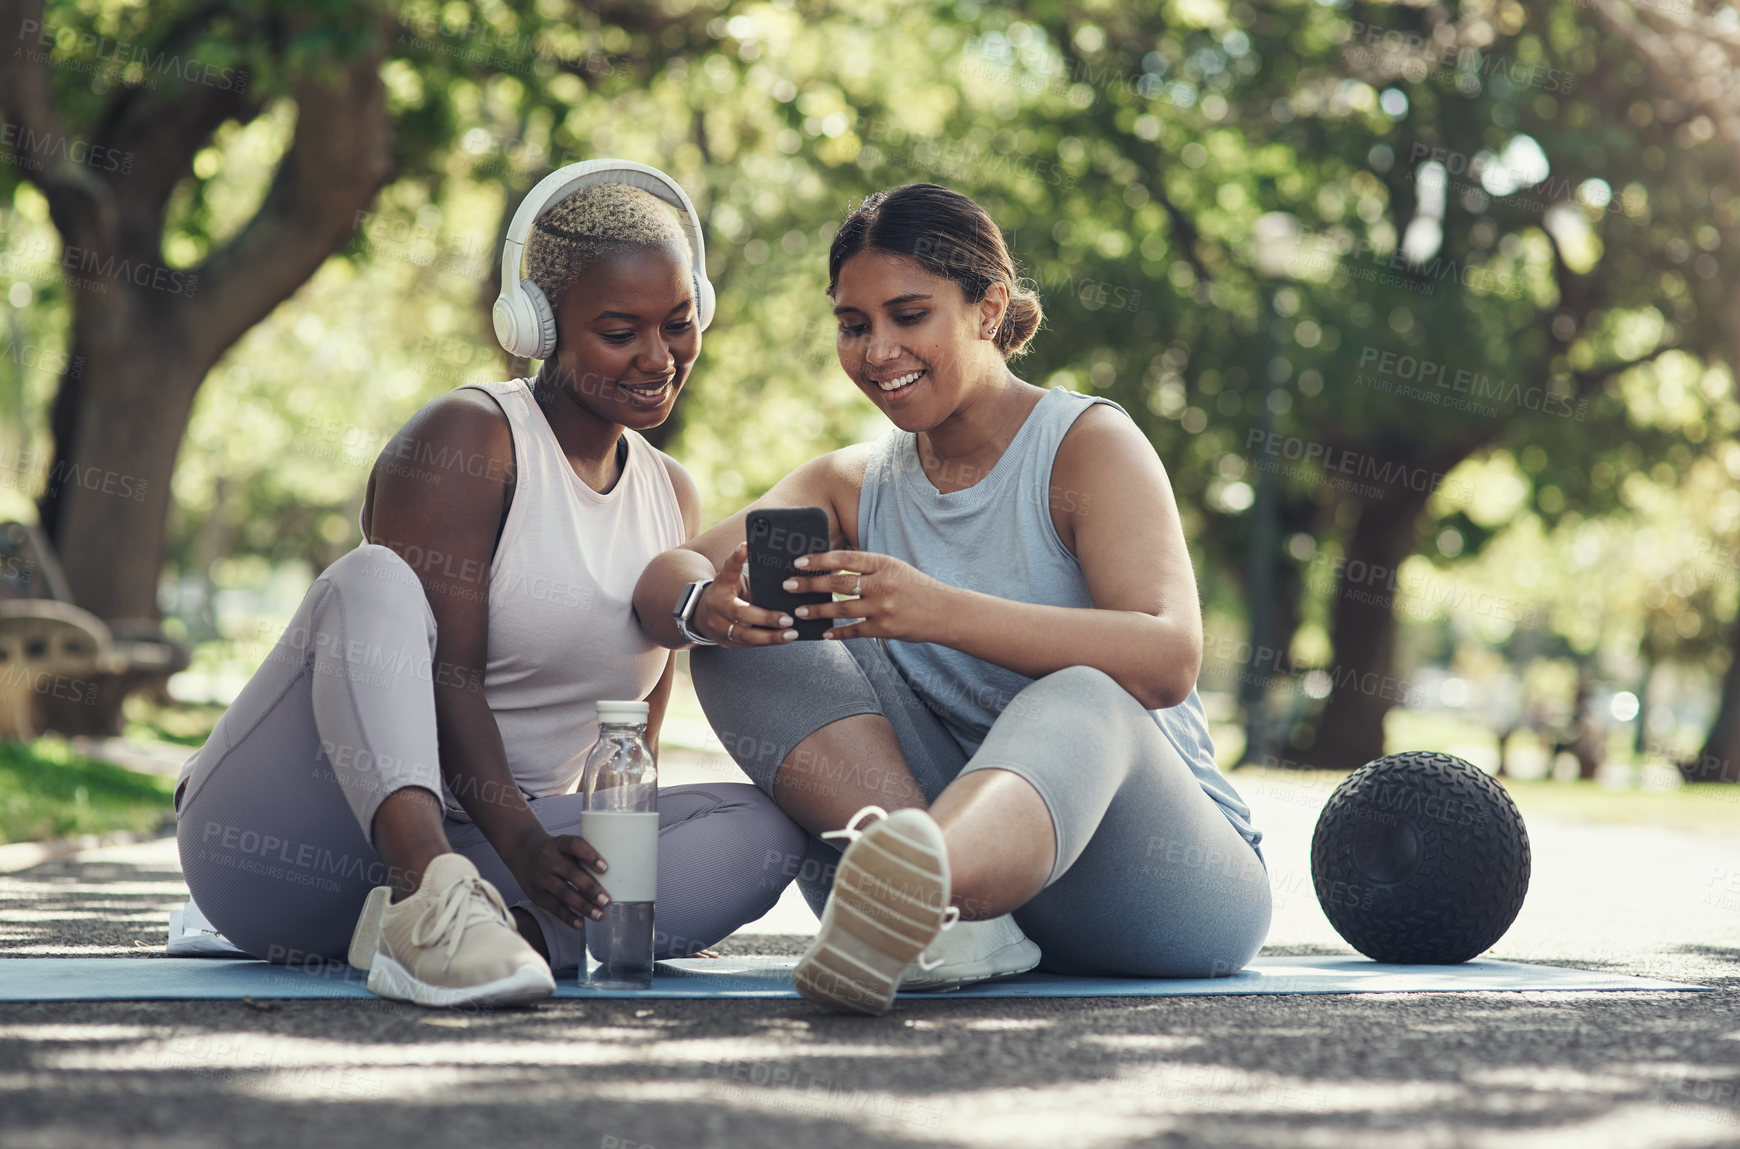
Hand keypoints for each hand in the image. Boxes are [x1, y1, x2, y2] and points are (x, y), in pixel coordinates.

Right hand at [505, 828, 611, 929]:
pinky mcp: (537, 895)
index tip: (605, 868)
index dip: (590, 855)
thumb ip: (583, 856)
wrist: (522, 852)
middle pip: (571, 873)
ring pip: (563, 893)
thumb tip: (614, 874)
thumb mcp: (565, 845)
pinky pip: (554, 907)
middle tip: (606, 900)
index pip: (574, 845)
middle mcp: (548, 859)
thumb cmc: (555, 850)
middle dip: (590, 888)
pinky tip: (580, 923)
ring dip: (583, 906)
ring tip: (599, 914)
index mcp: (559, 844)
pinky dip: (568, 917)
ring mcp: (541, 878)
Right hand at [696, 542, 797, 645]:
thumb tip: (784, 574)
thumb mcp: (733, 581)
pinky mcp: (726, 642)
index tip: (746, 546)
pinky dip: (767, 641)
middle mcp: (717, 605)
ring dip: (770, 636)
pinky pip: (749, 644)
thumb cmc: (728, 593)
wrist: (702, 615)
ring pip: (745, 635)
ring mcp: (719, 626)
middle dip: (765, 617)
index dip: (736, 558)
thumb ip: (750, 578)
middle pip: (740, 612)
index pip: (728, 570)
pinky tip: (784, 638)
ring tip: (791, 634)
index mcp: (720, 584)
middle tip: (787, 618)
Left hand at [784, 549, 955, 642]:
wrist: (944, 612)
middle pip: (837, 583)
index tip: (799, 562)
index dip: (819, 559)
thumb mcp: (894, 568)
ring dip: (817, 610)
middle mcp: (881, 584)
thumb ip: (868, 565)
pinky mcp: (884, 629)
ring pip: (841, 608)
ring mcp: (882, 608)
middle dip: (809, 584)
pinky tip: (824, 633)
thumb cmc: (916, 587)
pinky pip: (854, 631)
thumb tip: (835, 561)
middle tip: (788, 585)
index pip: (844, 559)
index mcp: (883, 564)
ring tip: (799, 611)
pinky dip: (838, 632)